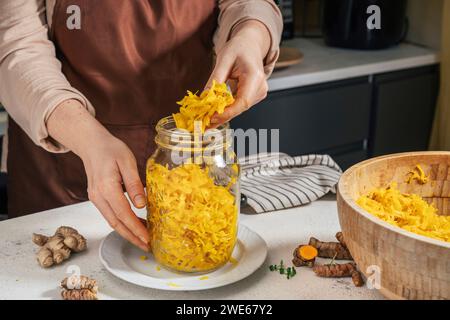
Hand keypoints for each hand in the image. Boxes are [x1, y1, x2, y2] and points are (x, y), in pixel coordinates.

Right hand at [82, 134, 148, 251]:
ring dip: (127, 232)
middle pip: (116, 223)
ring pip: (112, 221)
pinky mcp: (97, 198)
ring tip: (143, 239)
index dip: (136, 228)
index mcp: (107, 187)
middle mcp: (98, 197)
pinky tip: (134, 225)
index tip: (148, 238)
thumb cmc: (111, 150)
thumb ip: (134, 183)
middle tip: (147, 246)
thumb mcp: (127, 162)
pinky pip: (110, 215)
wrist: (92, 144)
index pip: (124, 214)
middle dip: (132, 237)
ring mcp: (96, 199)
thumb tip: (141, 204)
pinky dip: (122, 223)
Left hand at [207, 20, 270, 125]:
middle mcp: (260, 87)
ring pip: (239, 109)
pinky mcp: (254, 96)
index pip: (243, 101)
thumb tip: (205, 98)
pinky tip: (214, 113)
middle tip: (203, 124)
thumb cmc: (239, 48)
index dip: (227, 112)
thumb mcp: (224, 59)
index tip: (212, 118)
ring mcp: (259, 92)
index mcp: (254, 76)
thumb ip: (215, 79)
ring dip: (223, 114)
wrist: (250, 44)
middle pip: (240, 108)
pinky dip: (226, 110)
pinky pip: (239, 106)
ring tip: (205, 120)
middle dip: (221, 116)